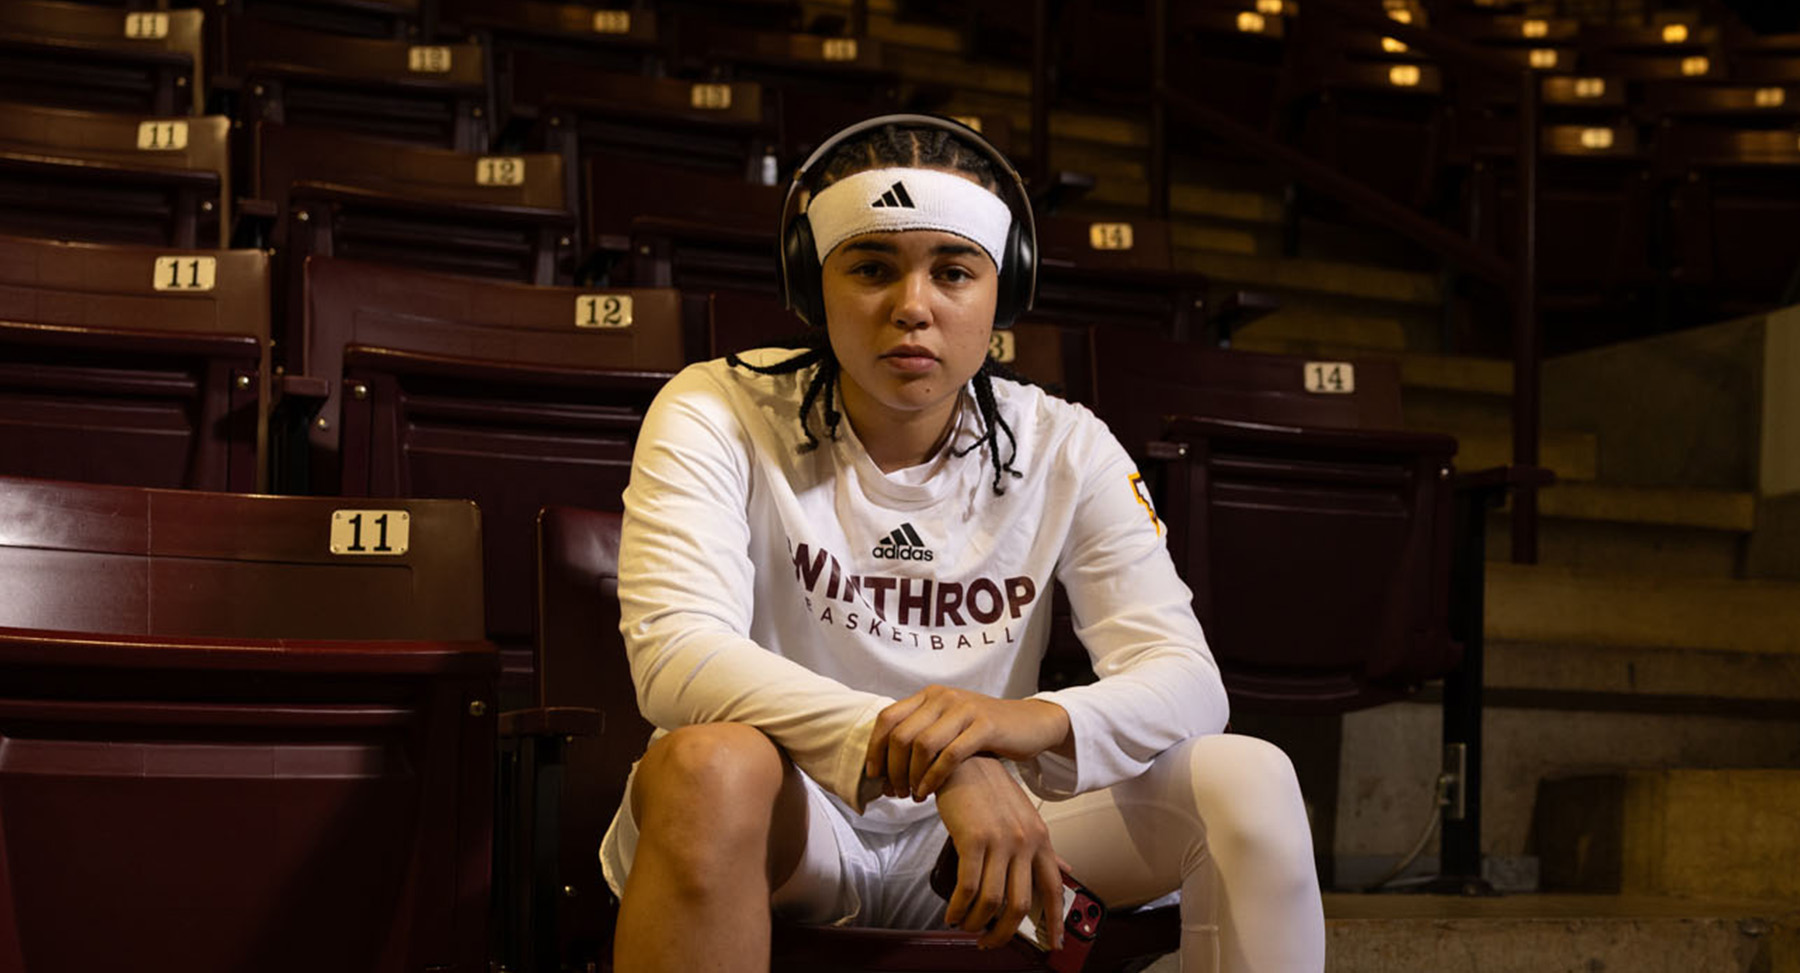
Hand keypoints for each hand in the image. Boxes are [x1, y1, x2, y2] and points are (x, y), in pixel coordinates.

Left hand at [863, 685, 1070, 800]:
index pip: (887, 718)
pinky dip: (934, 777)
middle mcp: (943, 697)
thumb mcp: (949, 724)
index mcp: (929, 696)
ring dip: (912, 776)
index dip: (875, 748)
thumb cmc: (984, 731)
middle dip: (893, 769)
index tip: (874, 775)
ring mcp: (964, 709)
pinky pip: (950, 755)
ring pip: (922, 745)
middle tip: (895, 792)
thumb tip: (886, 764)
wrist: (1032, 722)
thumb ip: (922, 734)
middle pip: (901, 734)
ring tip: (913, 795)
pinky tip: (930, 792)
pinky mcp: (985, 726)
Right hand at [934, 756, 1064, 949]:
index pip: (1054, 888)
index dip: (1054, 922)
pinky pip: (968, 888)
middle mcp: (1025, 841)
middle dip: (1003, 933)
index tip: (1054, 944)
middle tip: (990, 941)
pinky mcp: (974, 839)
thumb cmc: (989, 790)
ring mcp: (1001, 840)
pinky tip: (953, 912)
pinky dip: (959, 908)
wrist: (965, 760)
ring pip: (993, 901)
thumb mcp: (1023, 817)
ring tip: (965, 925)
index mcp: (1040, 838)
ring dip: (976, 923)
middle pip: (1020, 904)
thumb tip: (1066, 870)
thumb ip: (1041, 847)